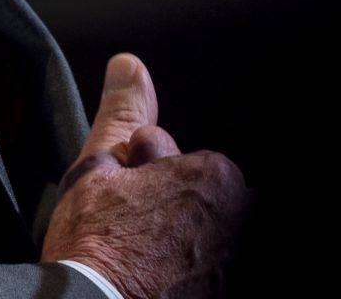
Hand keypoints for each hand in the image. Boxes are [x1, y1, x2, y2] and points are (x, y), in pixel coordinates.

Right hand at [41, 53, 247, 298]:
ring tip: (139, 270)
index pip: (178, 163)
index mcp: (218, 180)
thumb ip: (124, 113)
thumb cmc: (96, 253)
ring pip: (199, 243)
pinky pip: (201, 274)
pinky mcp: (224, 297)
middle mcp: (243, 225)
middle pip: (196, 205)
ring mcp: (235, 269)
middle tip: (130, 240)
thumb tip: (130, 65)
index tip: (125, 206)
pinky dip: (178, 278)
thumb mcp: (98, 168)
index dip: (142, 179)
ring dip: (173, 249)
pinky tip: (150, 286)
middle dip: (165, 213)